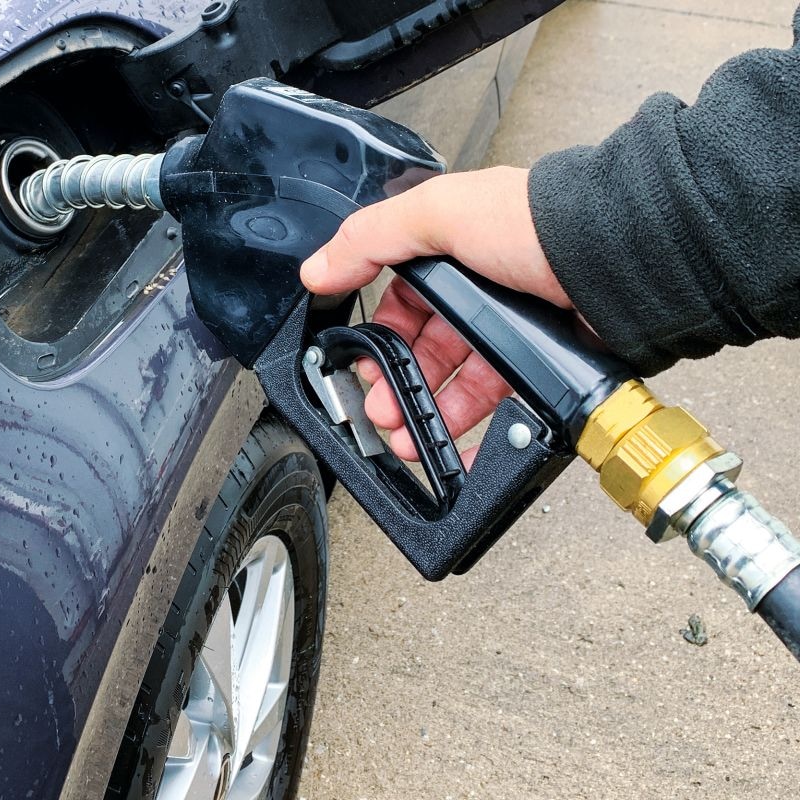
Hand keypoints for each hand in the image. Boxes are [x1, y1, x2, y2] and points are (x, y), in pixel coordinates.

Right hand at [300, 167, 568, 463]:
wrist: (620, 260)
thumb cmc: (540, 224)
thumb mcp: (436, 213)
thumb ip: (368, 239)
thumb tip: (317, 268)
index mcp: (453, 249)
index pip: (400, 299)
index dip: (378, 336)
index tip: (363, 366)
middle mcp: (484, 288)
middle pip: (426, 349)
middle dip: (398, 385)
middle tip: (382, 413)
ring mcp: (514, 328)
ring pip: (459, 383)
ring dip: (429, 415)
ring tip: (411, 440)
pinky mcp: (542, 362)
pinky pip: (503, 408)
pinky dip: (478, 434)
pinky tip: (459, 450)